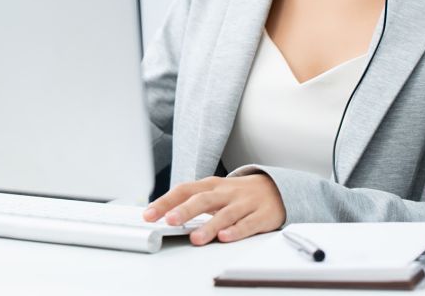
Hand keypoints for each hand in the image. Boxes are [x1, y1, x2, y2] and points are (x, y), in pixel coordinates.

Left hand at [143, 174, 285, 245]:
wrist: (276, 189)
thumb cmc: (238, 194)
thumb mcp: (215, 192)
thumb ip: (192, 201)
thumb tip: (163, 215)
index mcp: (212, 185)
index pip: (185, 189)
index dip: (166, 202)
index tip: (149, 214)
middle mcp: (226, 192)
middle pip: (203, 199)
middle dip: (185, 210)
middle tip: (169, 221)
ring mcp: (244, 203)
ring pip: (225, 214)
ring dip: (209, 226)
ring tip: (196, 238)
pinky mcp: (261, 216)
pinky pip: (248, 224)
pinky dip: (236, 230)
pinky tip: (225, 237)